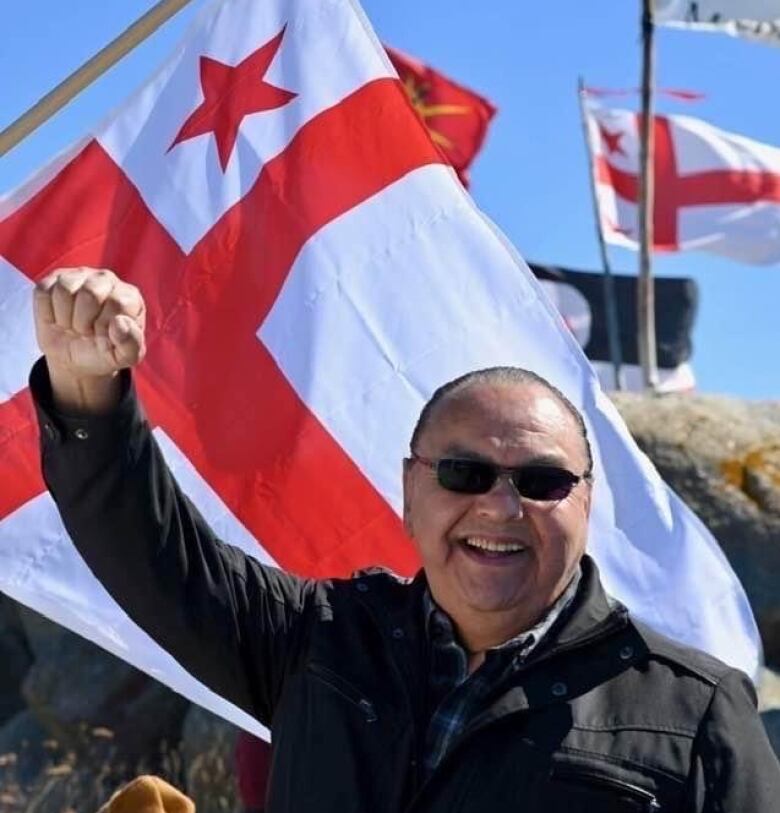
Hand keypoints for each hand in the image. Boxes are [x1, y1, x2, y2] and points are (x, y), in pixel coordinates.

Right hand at [34, 268, 145, 411]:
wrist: (75, 358)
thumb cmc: (105, 353)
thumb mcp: (125, 357)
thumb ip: (130, 343)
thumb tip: (119, 322)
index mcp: (130, 296)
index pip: (117, 303)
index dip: (104, 327)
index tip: (102, 337)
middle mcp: (106, 279)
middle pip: (90, 293)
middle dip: (83, 322)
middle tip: (85, 332)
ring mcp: (80, 276)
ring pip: (65, 290)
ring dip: (65, 318)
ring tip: (73, 326)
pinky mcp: (54, 279)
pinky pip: (43, 292)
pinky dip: (48, 313)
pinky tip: (59, 319)